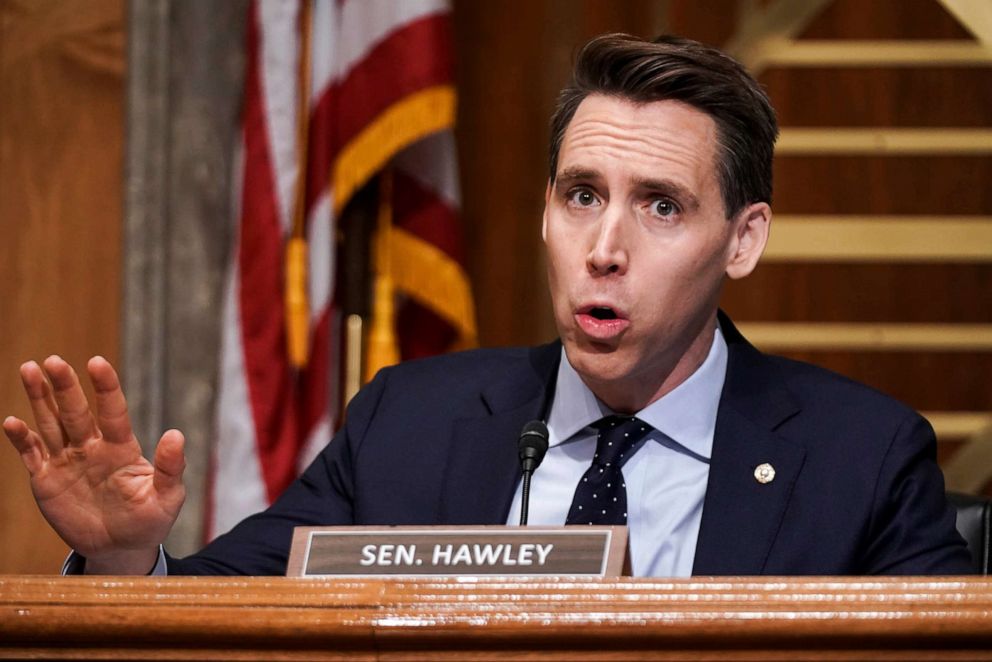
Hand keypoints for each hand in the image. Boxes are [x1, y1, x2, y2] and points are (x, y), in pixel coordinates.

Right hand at [3, 356, 185, 573]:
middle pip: (76, 411)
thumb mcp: (167, 498)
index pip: (113, 412)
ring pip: (51, 423)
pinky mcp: (47, 479)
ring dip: (40, 398)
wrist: (120, 548)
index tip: (97, 362)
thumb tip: (176, 435)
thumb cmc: (149, 520)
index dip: (106, 387)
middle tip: (53, 361)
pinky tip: (12, 422)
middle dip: (65, 386)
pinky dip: (21, 439)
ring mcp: (68, 460)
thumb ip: (170, 468)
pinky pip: (32, 454)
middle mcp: (92, 447)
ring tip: (29, 369)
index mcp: (122, 448)